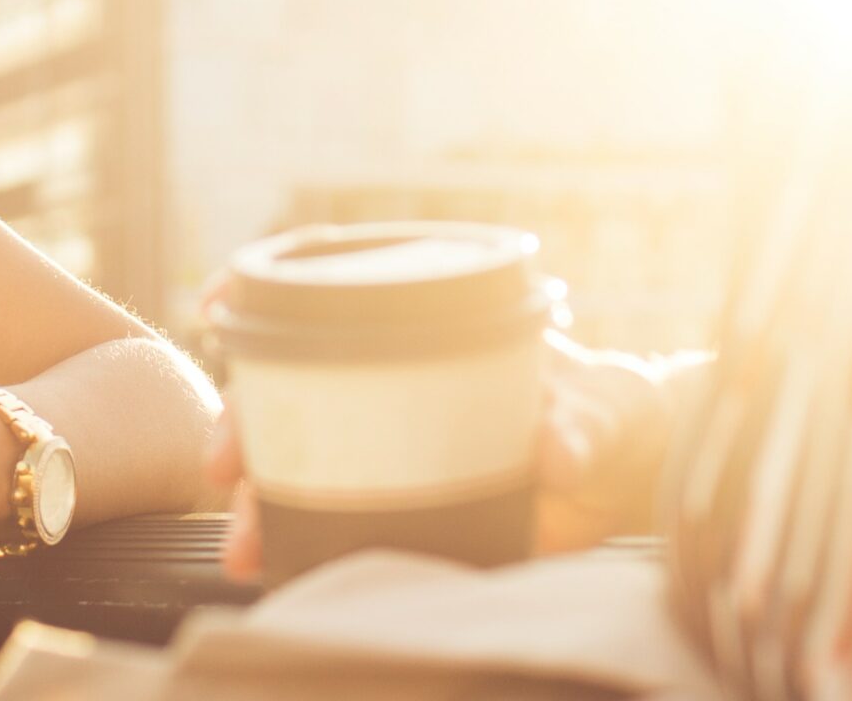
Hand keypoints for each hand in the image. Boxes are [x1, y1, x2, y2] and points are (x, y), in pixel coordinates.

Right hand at [210, 330, 679, 583]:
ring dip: (258, 502)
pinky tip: (277, 565)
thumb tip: (556, 455)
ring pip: (298, 463)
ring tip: (245, 547)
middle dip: (242, 424)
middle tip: (226, 468)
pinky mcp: (402, 506)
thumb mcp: (602, 405)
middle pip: (290, 387)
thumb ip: (579, 425)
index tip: (221, 302)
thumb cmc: (611, 407)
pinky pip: (334, 518)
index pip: (330, 287)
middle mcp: (392, 379)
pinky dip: (298, 540)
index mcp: (428, 325)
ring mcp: (390, 444)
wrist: (631, 474)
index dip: (263, 285)